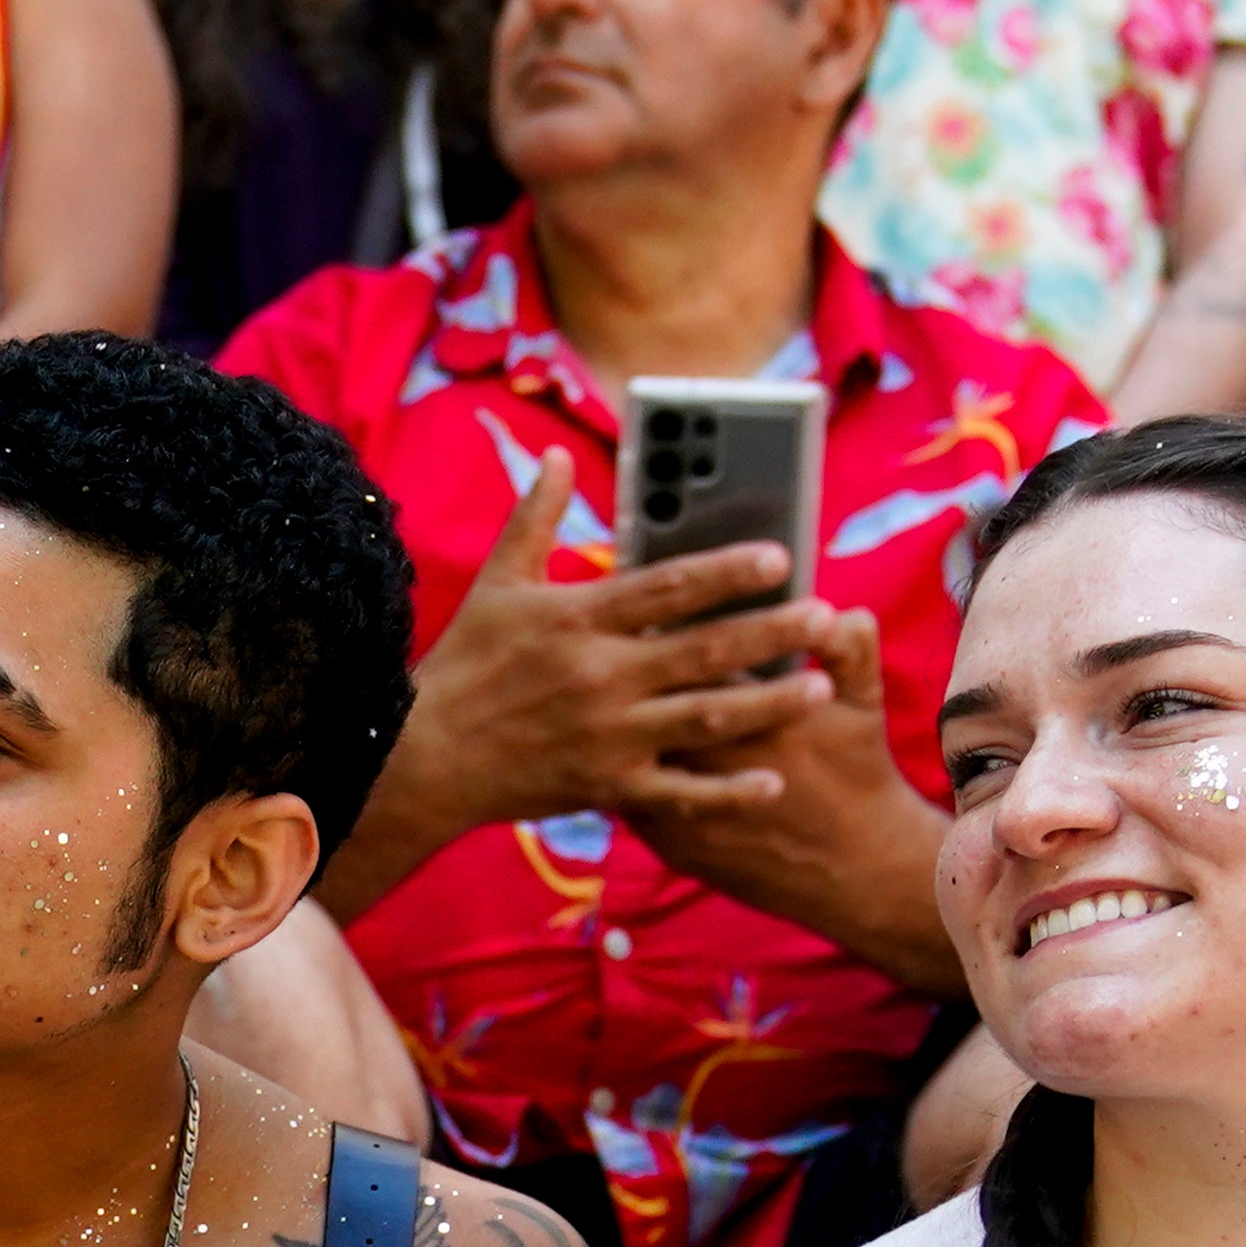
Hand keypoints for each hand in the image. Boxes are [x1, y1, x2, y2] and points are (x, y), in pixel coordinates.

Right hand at [381, 456, 830, 849]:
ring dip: (767, 704)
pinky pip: (678, 792)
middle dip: (769, 631)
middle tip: (823, 615)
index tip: (779, 556)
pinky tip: (772, 779)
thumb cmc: (463, 665)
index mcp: (577, 619)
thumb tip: (558, 454)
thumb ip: (536, 517)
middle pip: (702, 649)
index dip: (726, 570)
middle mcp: (599, 676)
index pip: (665, 587)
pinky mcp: (606, 786)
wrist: (422, 757)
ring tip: (817, 685)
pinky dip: (725, 790)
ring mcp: (607, 735)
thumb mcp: (497, 583)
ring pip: (705, 718)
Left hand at [626, 594, 957, 988]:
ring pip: (625, 758)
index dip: (666, 634)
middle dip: (626, 678)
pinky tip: (604, 749)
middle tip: (606, 650)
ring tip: (597, 698)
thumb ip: (850, 647)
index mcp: (758, 717)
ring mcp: (690, 811)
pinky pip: (626, 802)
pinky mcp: (676, 847)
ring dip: (610, 729)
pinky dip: (613, 774)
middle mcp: (716, 764)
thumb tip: (835, 607)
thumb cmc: (859, 774)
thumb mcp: (863, 704)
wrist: (856, 870)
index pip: (694, 663)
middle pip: (648, 707)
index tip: (648, 613)